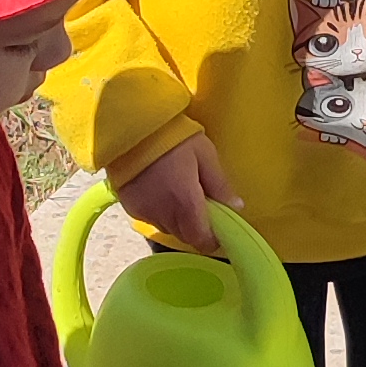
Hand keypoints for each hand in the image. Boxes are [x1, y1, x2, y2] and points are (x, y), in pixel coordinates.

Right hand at [110, 131, 238, 254]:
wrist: (131, 125)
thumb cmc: (173, 136)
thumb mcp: (204, 155)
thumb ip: (220, 185)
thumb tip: (236, 207)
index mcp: (186, 204)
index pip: (202, 241)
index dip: (213, 240)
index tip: (219, 228)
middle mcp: (164, 215)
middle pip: (186, 237)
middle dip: (196, 227)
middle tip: (200, 204)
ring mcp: (144, 212)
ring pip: (168, 228)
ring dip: (177, 220)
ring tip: (178, 193)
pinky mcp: (129, 207)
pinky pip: (151, 218)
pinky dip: (159, 211)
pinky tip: (159, 190)